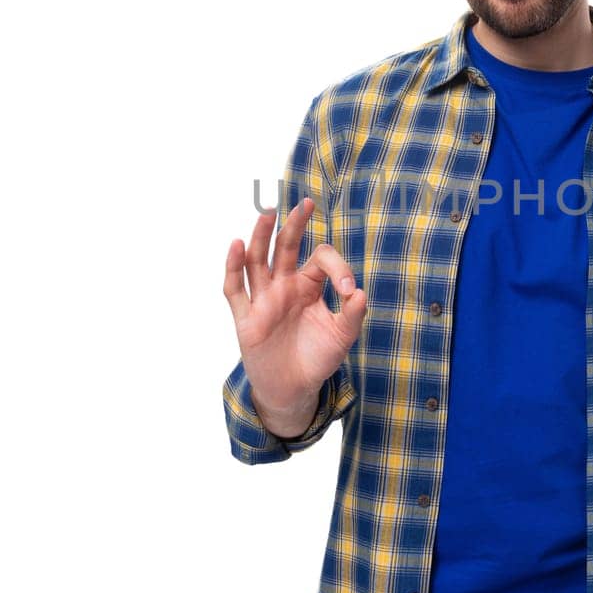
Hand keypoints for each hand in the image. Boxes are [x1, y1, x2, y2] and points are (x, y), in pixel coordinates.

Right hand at [222, 196, 367, 416]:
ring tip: (267, 212)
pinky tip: (237, 245)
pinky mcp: (246, 319)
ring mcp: (263, 300)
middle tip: (305, 203)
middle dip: (294, 225)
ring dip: (260, 236)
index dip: (337, 267)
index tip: (348, 290)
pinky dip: (233, 267)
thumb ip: (353, 315)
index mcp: (308, 285)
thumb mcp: (342, 337)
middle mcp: (284, 286)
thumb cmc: (317, 357)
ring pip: (258, 260)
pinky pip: (235, 289)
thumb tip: (359, 292)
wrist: (294, 389)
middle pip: (285, 247)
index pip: (320, 259)